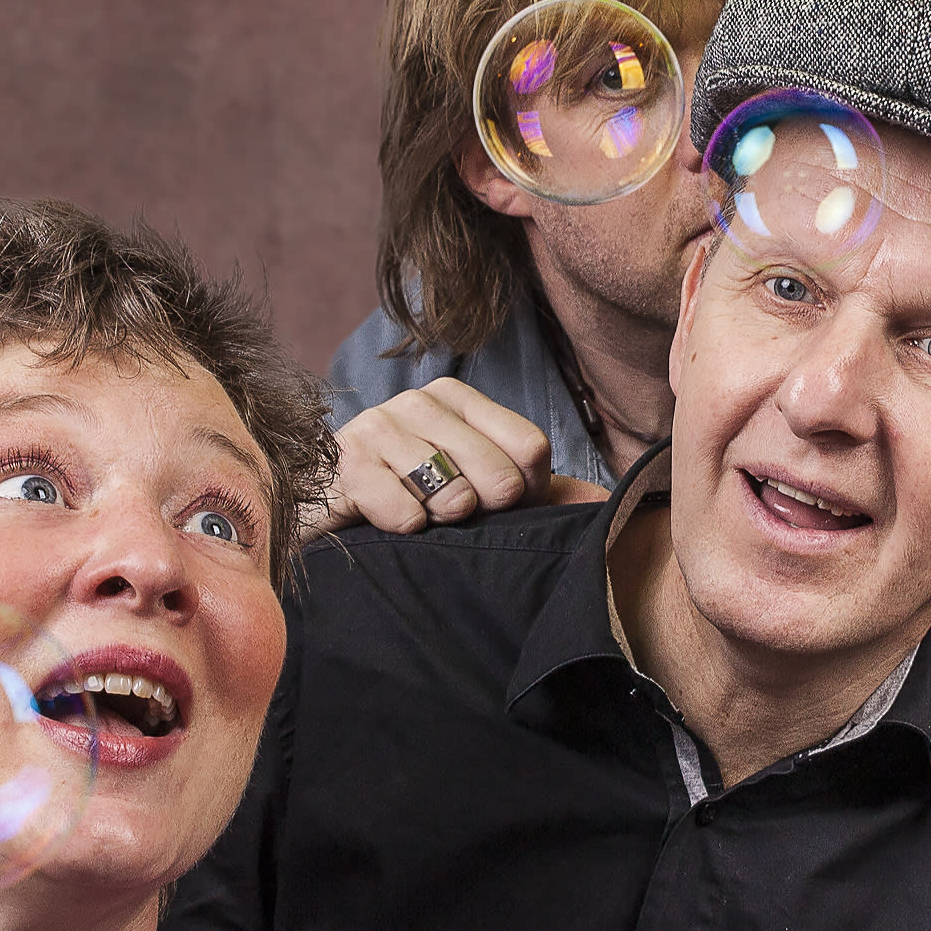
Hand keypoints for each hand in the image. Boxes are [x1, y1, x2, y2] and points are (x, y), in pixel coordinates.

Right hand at [313, 380, 568, 538]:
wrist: (321, 518)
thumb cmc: (406, 502)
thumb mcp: (472, 489)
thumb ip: (535, 492)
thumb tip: (609, 506)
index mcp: (457, 397)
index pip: (530, 449)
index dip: (525, 496)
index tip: (496, 509)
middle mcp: (419, 401)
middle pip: (499, 477)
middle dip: (483, 515)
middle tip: (450, 519)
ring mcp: (378, 426)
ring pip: (455, 497)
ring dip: (442, 524)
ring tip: (417, 519)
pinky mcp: (345, 464)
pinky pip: (407, 514)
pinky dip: (405, 533)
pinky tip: (385, 525)